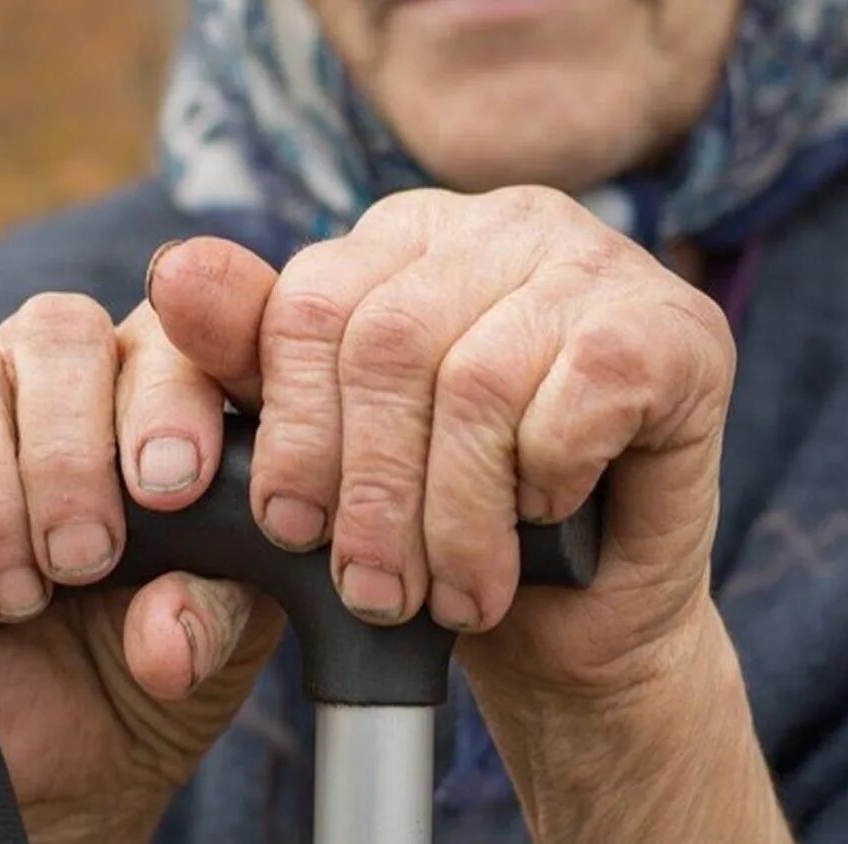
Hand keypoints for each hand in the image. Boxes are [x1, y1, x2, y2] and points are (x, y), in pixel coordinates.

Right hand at [0, 295, 284, 843]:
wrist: (71, 740)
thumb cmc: (158, 643)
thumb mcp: (220, 634)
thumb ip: (213, 611)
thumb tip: (163, 636)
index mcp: (164, 383)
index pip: (174, 328)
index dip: (171, 394)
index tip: (175, 489)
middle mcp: (61, 371)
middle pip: (57, 330)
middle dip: (73, 454)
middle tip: (89, 560)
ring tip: (20, 599)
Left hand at [148, 189, 821, 843]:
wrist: (578, 613)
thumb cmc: (448, 526)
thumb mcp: (336, 452)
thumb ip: (255, 360)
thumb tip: (172, 269)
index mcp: (408, 237)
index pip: (313, 300)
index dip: (293, 429)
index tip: (291, 532)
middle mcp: (501, 225)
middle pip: (389, 342)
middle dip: (371, 493)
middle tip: (375, 593)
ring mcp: (595, 263)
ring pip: (478, 382)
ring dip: (456, 517)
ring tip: (455, 595)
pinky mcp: (675, 326)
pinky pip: (574, 400)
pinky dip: (546, 481)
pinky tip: (546, 516)